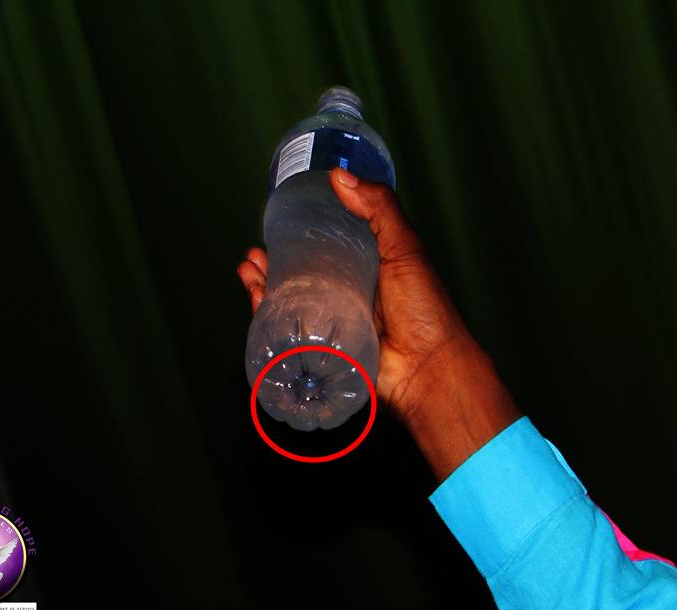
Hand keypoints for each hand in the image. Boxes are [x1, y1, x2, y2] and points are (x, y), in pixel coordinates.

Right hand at [238, 168, 519, 478]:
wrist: (427, 368)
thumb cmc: (424, 308)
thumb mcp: (404, 247)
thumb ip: (378, 209)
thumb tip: (339, 175)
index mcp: (369, 266)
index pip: (329, 244)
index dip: (302, 233)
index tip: (279, 220)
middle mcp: (350, 292)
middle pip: (303, 274)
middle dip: (274, 263)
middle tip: (255, 252)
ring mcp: (335, 321)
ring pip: (291, 301)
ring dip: (265, 286)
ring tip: (249, 270)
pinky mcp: (325, 348)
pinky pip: (291, 331)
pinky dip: (268, 316)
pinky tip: (256, 299)